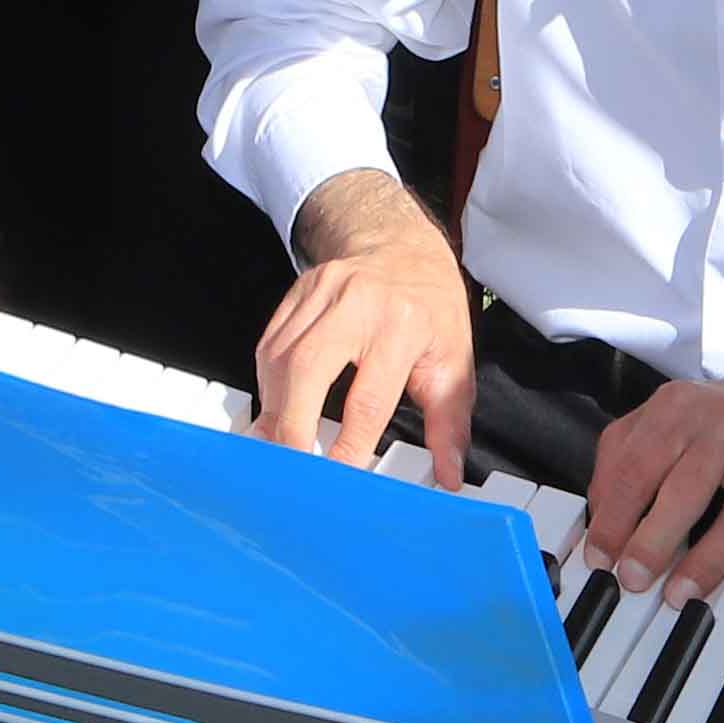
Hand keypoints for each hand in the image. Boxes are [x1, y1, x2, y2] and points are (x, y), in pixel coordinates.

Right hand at [253, 174, 474, 485]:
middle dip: (292, 423)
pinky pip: (271, 342)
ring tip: (280, 442)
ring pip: (281, 356)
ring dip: (275, 406)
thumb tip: (449, 474)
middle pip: (308, 368)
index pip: (368, 398)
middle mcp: (358, 303)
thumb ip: (449, 424)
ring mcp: (322, 291)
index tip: (339, 475)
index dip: (350, 443)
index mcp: (403, 324)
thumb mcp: (454, 363)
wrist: (404, 247)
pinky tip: (277, 406)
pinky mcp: (298, 290)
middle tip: (292, 463)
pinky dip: (268, 381)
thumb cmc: (430, 308)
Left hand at [584, 371, 723, 624]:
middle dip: (655, 540)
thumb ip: (617, 461)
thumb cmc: (702, 422)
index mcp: (677, 410)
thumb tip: (600, 521)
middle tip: (633, 579)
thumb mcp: (650, 420)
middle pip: (688, 488)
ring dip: (710, 562)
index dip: (614, 516)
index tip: (600, 557)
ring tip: (681, 597)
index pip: (637, 466)